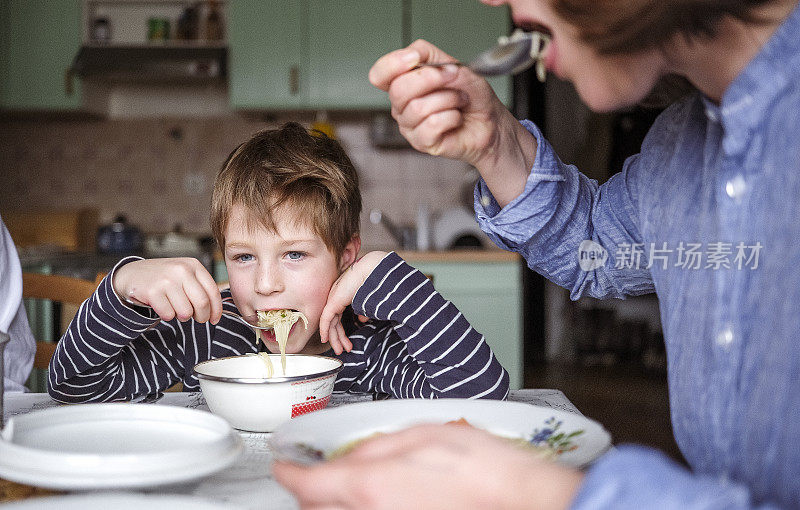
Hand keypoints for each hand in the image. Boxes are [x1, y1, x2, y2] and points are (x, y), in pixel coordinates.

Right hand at [112, 258, 221, 323]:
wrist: (132, 274)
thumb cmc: (164, 278)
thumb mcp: (185, 275)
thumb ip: (201, 287)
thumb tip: (216, 311)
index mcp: (193, 265)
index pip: (213, 291)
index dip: (216, 309)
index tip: (214, 319)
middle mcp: (181, 270)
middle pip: (202, 303)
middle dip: (202, 317)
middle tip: (197, 319)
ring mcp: (167, 280)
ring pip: (185, 312)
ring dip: (182, 316)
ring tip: (175, 308)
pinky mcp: (153, 291)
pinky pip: (168, 315)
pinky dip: (167, 315)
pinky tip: (162, 306)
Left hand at [273, 423, 583, 509]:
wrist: (518, 500)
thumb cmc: (479, 467)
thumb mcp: (419, 433)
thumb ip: (374, 444)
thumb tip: (349, 454)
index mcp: (369, 485)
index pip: (306, 484)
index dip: (288, 471)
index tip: (284, 463)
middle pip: (315, 509)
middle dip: (307, 491)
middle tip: (311, 472)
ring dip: (331, 504)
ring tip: (343, 484)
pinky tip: (374, 498)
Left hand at [319, 251, 387, 354]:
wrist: (371, 271)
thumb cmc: (371, 282)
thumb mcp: (366, 300)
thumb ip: (362, 310)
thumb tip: (361, 320)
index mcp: (343, 297)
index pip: (339, 317)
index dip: (342, 332)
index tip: (347, 343)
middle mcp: (336, 298)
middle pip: (334, 322)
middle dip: (339, 338)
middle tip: (343, 350)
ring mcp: (333, 300)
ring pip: (330, 323)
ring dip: (335, 338)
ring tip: (340, 349)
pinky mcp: (333, 302)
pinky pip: (325, 319)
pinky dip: (325, 330)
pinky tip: (326, 339)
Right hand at [369, 40, 536, 206]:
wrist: (490, 122)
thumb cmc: (472, 96)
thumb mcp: (456, 66)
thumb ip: (432, 57)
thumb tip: (414, 57)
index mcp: (403, 82)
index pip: (380, 73)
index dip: (393, 63)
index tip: (415, 58)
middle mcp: (401, 105)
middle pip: (398, 90)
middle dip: (432, 79)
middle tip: (453, 78)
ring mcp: (409, 125)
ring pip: (418, 107)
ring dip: (448, 99)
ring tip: (459, 101)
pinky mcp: (422, 142)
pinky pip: (431, 125)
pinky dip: (451, 117)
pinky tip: (456, 118)